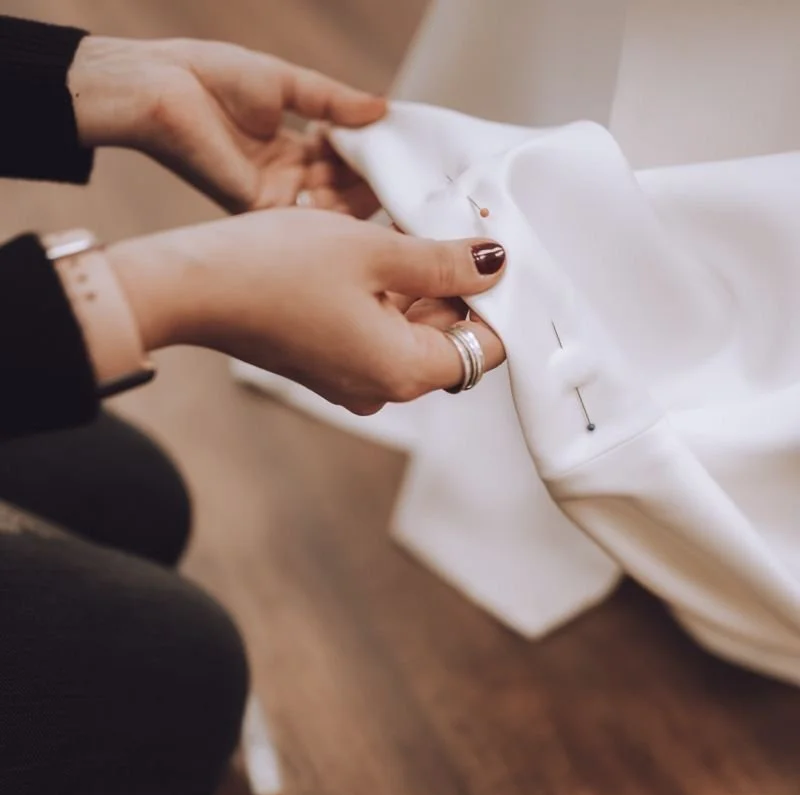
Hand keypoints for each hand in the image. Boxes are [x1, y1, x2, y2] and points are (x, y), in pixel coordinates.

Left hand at [69, 37, 384, 214]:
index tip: (402, 148)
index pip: (345, 164)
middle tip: (403, 169)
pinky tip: (362, 191)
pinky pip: (310, 219)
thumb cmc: (212, 77)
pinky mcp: (261, 210)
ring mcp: (275, 199)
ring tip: (386, 176)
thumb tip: (382, 110)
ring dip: (361, 193)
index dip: (373, 157)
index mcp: (291, 151)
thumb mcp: (289, 83)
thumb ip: (334, 102)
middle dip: (374, 180)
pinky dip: (339, 208)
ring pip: (333, 210)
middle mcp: (286, 181)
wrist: (162, 89)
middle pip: (345, 192)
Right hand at [107, 209, 506, 412]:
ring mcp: (353, 382)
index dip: (500, 302)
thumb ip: (443, 261)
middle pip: (450, 343)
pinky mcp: (328, 365)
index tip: (499, 255)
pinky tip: (381, 249)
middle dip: (461, 289)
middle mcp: (383, 391)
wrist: (192, 289)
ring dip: (423, 286)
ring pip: (412, 333)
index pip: (486, 350)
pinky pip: (377, 332)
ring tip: (417, 227)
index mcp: (404, 373)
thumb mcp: (374, 251)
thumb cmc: (275, 270)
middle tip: (461, 225)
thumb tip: (494, 262)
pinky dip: (388, 296)